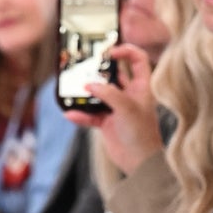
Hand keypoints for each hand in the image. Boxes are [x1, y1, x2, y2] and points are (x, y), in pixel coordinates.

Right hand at [62, 43, 163, 173]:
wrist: (139, 162)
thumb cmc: (141, 134)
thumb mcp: (127, 108)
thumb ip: (108, 94)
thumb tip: (89, 85)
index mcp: (142, 87)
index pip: (138, 60)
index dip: (126, 51)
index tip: (109, 51)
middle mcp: (129, 95)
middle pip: (113, 74)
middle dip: (99, 69)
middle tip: (85, 65)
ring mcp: (117, 108)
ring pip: (98, 94)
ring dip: (86, 93)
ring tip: (73, 89)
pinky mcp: (106, 122)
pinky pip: (90, 114)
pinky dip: (80, 114)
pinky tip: (70, 114)